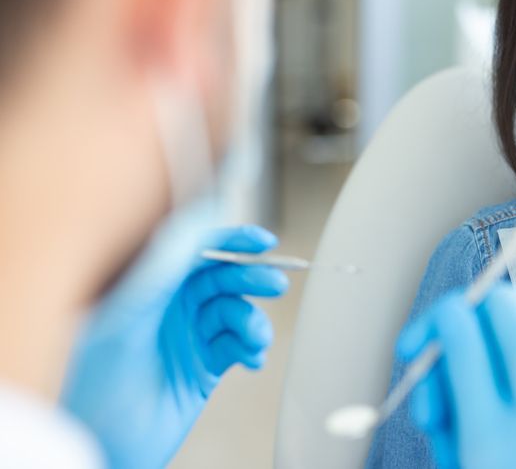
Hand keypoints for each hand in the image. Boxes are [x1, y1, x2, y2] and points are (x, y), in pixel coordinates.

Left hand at [62, 226, 287, 468]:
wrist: (102, 444)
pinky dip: (253, 349)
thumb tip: (200, 218)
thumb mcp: (128, 313)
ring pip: (236, 313)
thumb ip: (165, 263)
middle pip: (222, 279)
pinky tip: (252, 358)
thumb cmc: (93, 382)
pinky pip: (240, 346)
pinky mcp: (204, 368)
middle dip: (252, 279)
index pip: (193, 249)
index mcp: (144, 287)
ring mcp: (187, 337)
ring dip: (253, 322)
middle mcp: (167, 308)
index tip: (260, 241)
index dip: (228, 240)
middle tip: (275, 284)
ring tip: (254, 338)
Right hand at [398, 284, 515, 468]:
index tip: (413, 351)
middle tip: (432, 424)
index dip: (448, 317)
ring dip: (467, 415)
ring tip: (459, 460)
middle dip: (451, 378)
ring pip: (503, 386)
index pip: (493, 300)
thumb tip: (452, 308)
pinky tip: (480, 464)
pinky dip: (494, 433)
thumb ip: (464, 358)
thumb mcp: (480, 428)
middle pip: (493, 345)